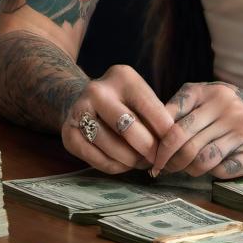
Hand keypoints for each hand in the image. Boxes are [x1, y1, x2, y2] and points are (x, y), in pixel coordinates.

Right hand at [60, 64, 175, 175]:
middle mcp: (97, 90)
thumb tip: (172, 145)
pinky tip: (124, 164)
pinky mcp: (68, 134)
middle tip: (158, 159)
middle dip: (149, 149)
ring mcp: (79, 111)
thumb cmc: (122, 101)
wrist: (81, 99)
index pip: (150, 107)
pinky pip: (97, 159)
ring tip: (142, 162)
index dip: (165, 131)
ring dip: (132, 160)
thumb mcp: (139, 96)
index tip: (174, 145)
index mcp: (122, 76)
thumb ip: (155, 115)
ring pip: (112, 146)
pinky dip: (115, 166)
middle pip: (129, 127)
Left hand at [149, 81, 242, 179]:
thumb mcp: (212, 102)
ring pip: (198, 159)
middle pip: (180, 140)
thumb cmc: (238, 113)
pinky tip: (208, 170)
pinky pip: (218, 169)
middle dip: (165, 160)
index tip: (147, 154)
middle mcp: (224, 105)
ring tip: (181, 171)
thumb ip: (184, 112)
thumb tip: (148, 136)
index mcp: (208, 91)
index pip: (169, 116)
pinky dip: (209, 173)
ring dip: (185, 170)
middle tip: (158, 170)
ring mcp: (240, 127)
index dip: (155, 139)